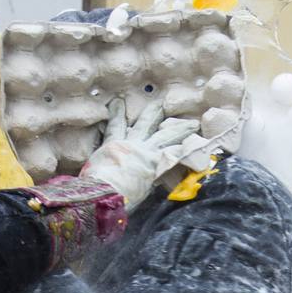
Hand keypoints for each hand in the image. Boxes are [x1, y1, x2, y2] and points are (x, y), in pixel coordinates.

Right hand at [81, 99, 198, 209]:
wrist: (103, 190)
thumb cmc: (92, 185)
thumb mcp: (91, 172)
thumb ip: (98, 169)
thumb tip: (93, 176)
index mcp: (112, 146)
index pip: (114, 126)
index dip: (116, 114)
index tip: (118, 102)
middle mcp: (130, 144)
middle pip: (144, 124)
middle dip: (152, 113)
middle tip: (159, 103)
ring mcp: (146, 152)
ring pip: (166, 136)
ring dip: (179, 129)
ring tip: (192, 123)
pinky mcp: (157, 163)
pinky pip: (176, 154)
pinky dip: (187, 151)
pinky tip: (200, 147)